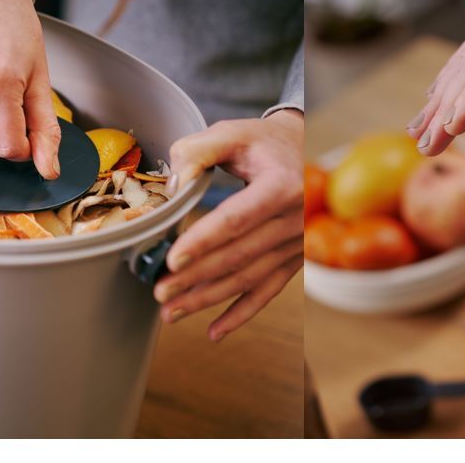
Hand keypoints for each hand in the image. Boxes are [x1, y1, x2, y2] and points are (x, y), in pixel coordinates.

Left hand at [155, 110, 305, 340]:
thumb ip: (198, 150)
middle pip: (238, 256)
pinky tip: (214, 331)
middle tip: (160, 293)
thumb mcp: (233, 132)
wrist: (304, 149)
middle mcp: (294, 220)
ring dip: (208, 299)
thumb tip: (173, 186)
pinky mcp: (293, 260)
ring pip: (248, 279)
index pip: (236, 219)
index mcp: (281, 186)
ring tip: (172, 311)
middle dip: (196, 279)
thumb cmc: (264, 142)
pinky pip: (266, 291)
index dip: (203, 241)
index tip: (173, 261)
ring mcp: (296, 244)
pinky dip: (240, 314)